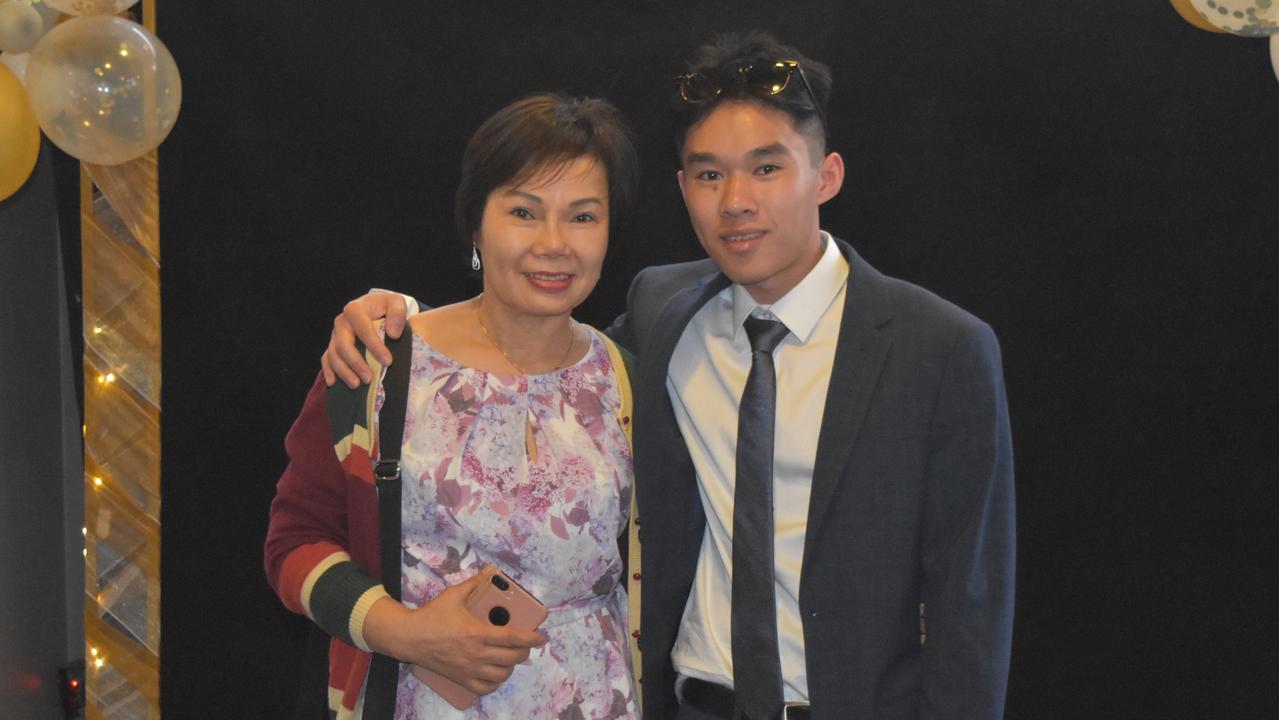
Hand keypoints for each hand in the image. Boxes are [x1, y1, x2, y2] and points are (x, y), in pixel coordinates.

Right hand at [320, 292, 406, 387]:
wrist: (375, 308)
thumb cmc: (386, 307)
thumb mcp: (396, 303)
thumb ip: (397, 313)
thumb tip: (393, 334)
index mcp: (355, 309)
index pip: (363, 329)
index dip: (375, 346)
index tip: (388, 361)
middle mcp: (341, 322)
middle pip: (343, 345)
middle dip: (356, 363)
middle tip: (369, 378)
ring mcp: (335, 335)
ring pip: (333, 355)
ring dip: (344, 372)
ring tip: (357, 385)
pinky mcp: (332, 345)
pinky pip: (326, 359)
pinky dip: (328, 371)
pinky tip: (333, 383)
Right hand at [362, 572, 545, 696]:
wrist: (408, 638)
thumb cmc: (432, 616)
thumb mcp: (453, 595)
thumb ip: (474, 584)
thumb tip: (489, 572)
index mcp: (477, 633)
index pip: (513, 638)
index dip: (531, 638)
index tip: (541, 637)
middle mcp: (476, 654)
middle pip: (512, 658)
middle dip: (524, 651)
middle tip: (526, 645)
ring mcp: (468, 669)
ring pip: (501, 675)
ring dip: (510, 667)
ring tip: (511, 657)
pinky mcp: (460, 679)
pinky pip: (484, 688)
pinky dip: (494, 683)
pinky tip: (496, 674)